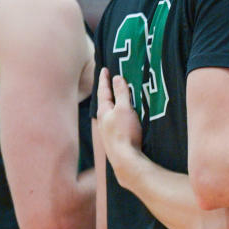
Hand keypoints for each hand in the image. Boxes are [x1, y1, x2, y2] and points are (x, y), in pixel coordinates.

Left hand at [96, 68, 143, 187]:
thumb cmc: (124, 133)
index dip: (104, 79)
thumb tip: (117, 78)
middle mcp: (104, 120)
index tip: (105, 69)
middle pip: (105, 101)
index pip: (103, 91)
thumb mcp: (124, 109)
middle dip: (108, 91)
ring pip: (110, 112)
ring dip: (114, 102)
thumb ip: (121, 93)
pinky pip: (116, 120)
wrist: (125, 159)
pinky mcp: (116, 138)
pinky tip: (124, 117)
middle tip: (110, 81)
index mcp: (104, 111)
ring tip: (118, 96)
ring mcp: (109, 130)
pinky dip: (119, 113)